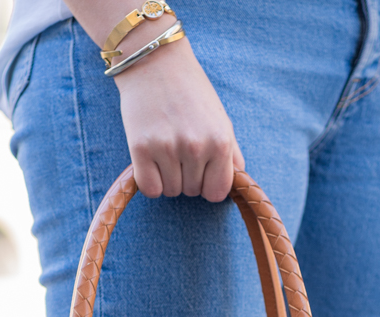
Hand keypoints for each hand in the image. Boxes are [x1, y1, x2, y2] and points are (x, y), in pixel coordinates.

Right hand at [115, 39, 244, 202]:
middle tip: (179, 149)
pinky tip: (150, 161)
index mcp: (220, 141)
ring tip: (164, 150)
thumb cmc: (190, 90)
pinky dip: (150, 181)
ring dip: (167, 178)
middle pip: (192, 192)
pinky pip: (150, 188)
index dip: (208, 185)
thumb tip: (238, 179)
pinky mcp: (141, 148)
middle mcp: (196, 147)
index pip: (217, 192)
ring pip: (170, 191)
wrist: (154, 60)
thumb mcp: (220, 118)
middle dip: (187, 178)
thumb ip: (231, 152)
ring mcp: (168, 148)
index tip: (201, 172)